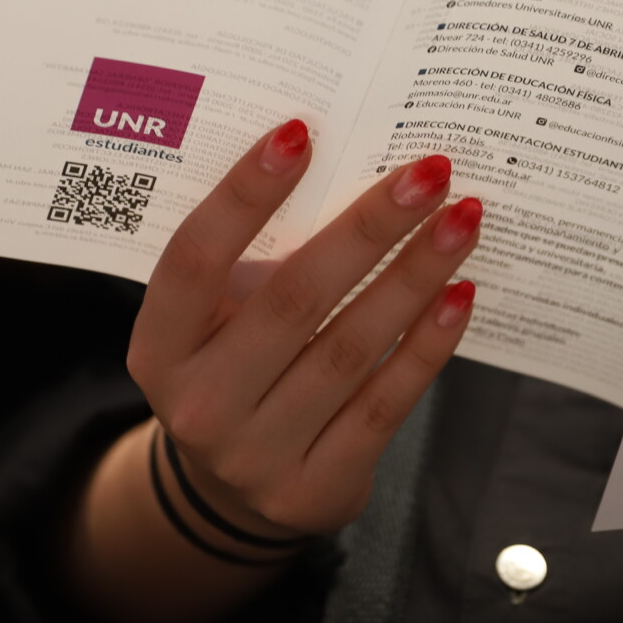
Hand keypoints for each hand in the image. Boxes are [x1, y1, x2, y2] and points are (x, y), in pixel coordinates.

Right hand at [127, 120, 481, 540]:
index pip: (195, 260)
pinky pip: (383, 404)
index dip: (243, 195)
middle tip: (429, 171)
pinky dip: (426, 345)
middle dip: (369, 227)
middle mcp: (198, 404)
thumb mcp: (218, 319)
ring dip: (414, 276)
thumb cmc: (235, 365)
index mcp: (159, 347)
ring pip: (349, 349)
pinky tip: (460, 294)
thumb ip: (260, 256)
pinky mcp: (316, 488)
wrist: (233, 492)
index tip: (300, 130)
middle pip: (292, 299)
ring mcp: (255, 454)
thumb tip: (353, 160)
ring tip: (462, 220)